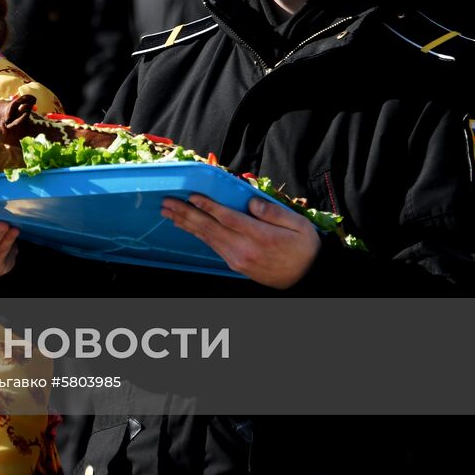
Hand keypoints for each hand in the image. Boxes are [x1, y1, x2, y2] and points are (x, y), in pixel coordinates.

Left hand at [161, 193, 320, 288]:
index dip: (207, 206)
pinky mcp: (235, 264)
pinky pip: (212, 246)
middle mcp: (245, 248)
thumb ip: (274, 212)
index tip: (191, 196)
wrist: (307, 278)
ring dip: (186, 223)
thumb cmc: (304, 248)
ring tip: (169, 213)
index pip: (227, 218)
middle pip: (210, 227)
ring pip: (207, 237)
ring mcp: (238, 258)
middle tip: (167, 203)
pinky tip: (186, 226)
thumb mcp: (299, 226)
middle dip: (186, 213)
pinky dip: (197, 235)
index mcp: (261, 236)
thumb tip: (251, 202)